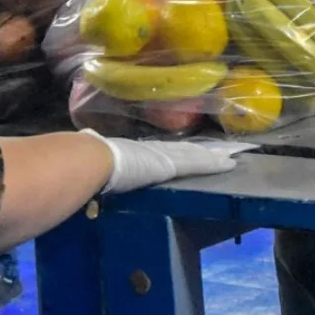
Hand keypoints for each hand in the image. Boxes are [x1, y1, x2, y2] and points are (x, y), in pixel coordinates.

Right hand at [82, 130, 235, 193]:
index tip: (194, 150)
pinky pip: (198, 163)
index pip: (165, 152)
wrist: (92, 158)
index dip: (182, 151)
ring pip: (196, 155)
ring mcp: (164, 156)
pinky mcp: (172, 164)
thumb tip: (82, 153)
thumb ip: (97, 158)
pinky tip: (229, 163)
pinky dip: (214, 163)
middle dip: (205, 150)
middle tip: (224, 150)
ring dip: (214, 155)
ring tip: (232, 155)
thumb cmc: (89, 159)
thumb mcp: (97, 159)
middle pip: (185, 150)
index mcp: (137, 152)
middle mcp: (154, 151)